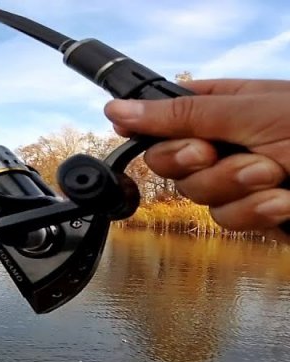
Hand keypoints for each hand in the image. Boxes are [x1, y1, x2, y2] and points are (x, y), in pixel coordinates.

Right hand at [103, 78, 289, 242]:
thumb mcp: (248, 114)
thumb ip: (180, 117)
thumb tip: (119, 111)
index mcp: (221, 108)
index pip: (162, 125)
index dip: (163, 140)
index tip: (182, 144)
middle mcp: (226, 143)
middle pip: (174, 169)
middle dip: (206, 168)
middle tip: (231, 155)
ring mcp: (241, 181)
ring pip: (201, 199)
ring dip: (240, 190)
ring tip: (277, 176)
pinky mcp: (257, 214)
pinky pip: (230, 221)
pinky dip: (258, 213)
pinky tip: (285, 201)